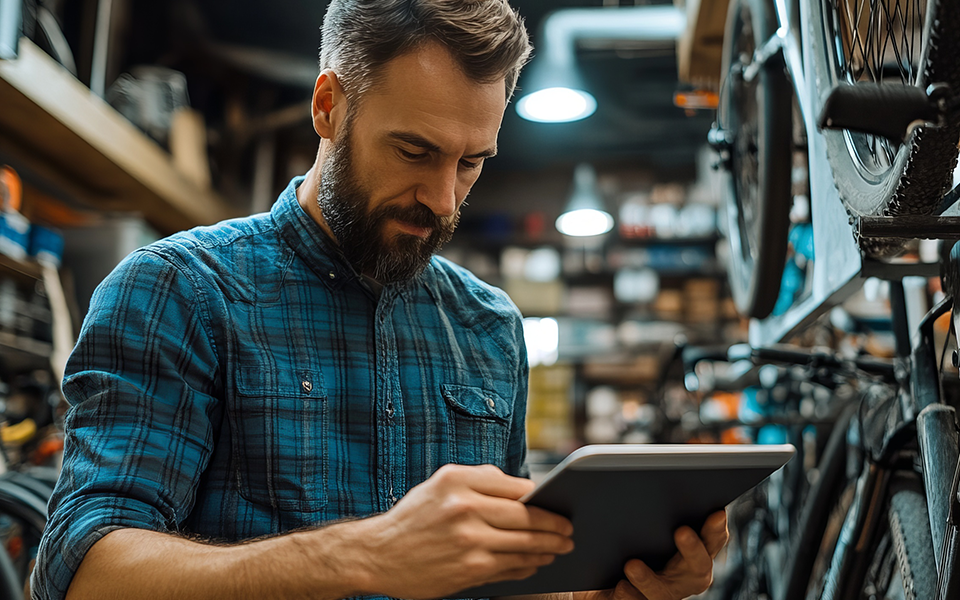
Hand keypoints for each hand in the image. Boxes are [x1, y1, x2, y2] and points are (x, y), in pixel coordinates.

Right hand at [354, 464, 574, 599]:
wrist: (377, 554)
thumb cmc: (412, 518)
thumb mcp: (439, 485)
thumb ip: (478, 480)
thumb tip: (521, 488)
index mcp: (458, 480)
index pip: (515, 486)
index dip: (541, 496)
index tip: (556, 502)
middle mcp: (464, 507)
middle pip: (526, 516)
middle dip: (554, 525)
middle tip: (568, 529)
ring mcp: (469, 540)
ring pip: (523, 543)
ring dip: (547, 547)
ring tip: (560, 547)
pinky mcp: (469, 568)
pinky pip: (510, 566)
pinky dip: (527, 565)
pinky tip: (535, 563)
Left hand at [575, 510, 727, 599]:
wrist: (602, 577)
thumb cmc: (631, 541)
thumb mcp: (644, 521)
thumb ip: (655, 506)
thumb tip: (656, 472)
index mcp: (692, 552)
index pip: (712, 540)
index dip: (715, 528)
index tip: (717, 512)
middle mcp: (683, 576)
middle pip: (697, 567)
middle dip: (692, 549)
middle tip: (681, 531)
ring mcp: (663, 593)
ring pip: (663, 592)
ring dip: (649, 579)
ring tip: (631, 565)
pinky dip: (628, 594)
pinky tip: (620, 585)